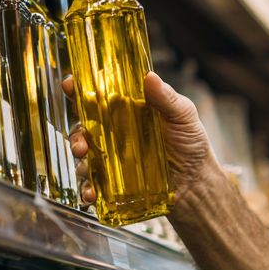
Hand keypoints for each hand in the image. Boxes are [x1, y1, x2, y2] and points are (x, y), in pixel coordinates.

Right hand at [63, 71, 215, 206]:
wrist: (198, 184)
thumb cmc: (192, 146)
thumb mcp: (183, 118)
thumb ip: (167, 99)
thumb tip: (150, 76)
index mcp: (128, 112)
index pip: (99, 96)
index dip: (80, 89)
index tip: (70, 85)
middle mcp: (115, 133)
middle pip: (84, 127)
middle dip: (76, 132)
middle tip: (81, 140)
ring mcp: (113, 158)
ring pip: (84, 155)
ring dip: (78, 157)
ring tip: (84, 159)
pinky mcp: (114, 182)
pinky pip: (94, 184)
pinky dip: (88, 188)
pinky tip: (92, 192)